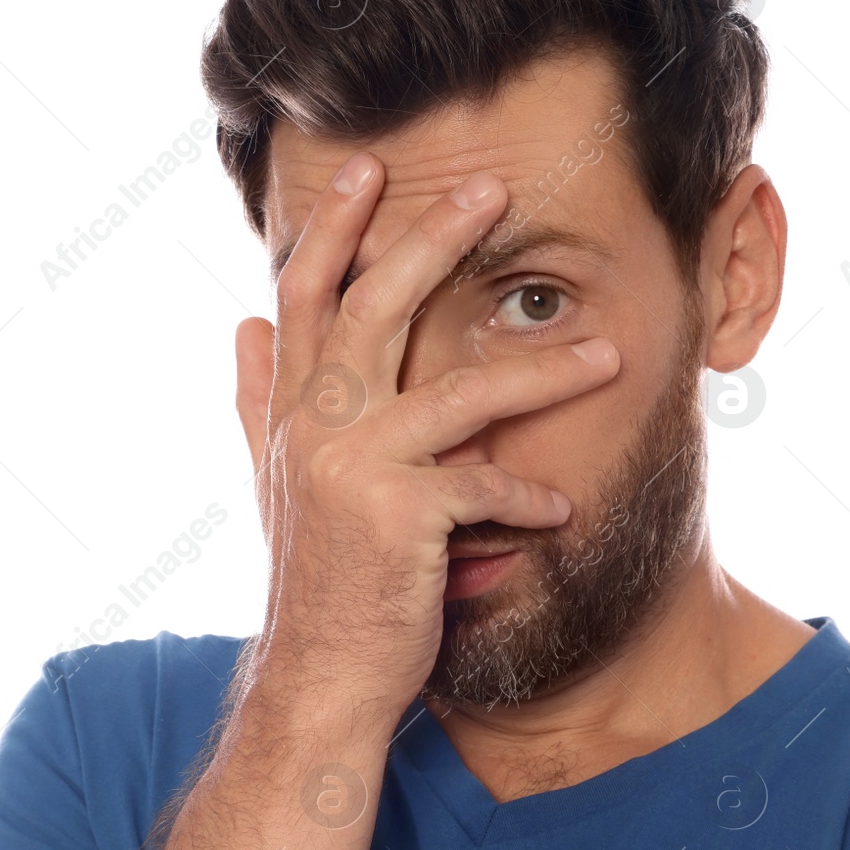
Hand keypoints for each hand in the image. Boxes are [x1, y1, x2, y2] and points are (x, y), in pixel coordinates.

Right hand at [235, 154, 619, 721]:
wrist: (319, 680)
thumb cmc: (318, 582)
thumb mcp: (277, 484)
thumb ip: (260, 401)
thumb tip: (241, 325)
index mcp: (290, 413)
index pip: (303, 297)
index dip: (334, 228)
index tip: (371, 169)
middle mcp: (312, 429)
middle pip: (371, 308)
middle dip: (431, 240)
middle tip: (492, 191)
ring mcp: (352, 469)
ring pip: (456, 392)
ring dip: (542, 371)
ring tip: (609, 353)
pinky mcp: (399, 519)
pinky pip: (484, 488)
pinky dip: (529, 499)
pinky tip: (563, 509)